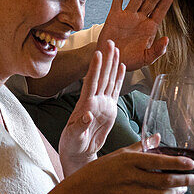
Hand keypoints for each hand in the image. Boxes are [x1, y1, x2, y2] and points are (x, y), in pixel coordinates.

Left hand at [58, 41, 125, 172]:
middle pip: (101, 76)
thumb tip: (88, 115)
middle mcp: (94, 101)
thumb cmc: (73, 144)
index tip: (97, 54)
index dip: (94, 68)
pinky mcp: (109, 109)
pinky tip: (120, 66)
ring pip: (109, 80)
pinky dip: (119, 78)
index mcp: (85, 105)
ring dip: (112, 64)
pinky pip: (115, 90)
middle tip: (110, 42)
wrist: (79, 151)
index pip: (91, 83)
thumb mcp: (74, 137)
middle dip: (106, 59)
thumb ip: (80, 126)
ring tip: (116, 49)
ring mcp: (102, 104)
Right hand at [65, 135, 193, 193]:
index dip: (178, 164)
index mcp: (131, 160)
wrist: (84, 190)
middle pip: (165, 180)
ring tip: (186, 187)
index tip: (192, 164)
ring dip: (177, 191)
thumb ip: (142, 146)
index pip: (159, 161)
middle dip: (185, 180)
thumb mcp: (121, 153)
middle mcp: (132, 176)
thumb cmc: (103, 169)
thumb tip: (158, 137)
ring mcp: (132, 192)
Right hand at [100, 0, 176, 70]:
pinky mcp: (114, 16)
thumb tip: (166, 39)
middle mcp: (140, 19)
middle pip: (152, 1)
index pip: (161, 10)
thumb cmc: (129, 61)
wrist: (111, 61)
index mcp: (149, 28)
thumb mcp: (146, 59)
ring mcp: (127, 16)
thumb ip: (157, 50)